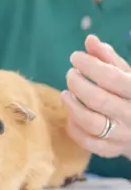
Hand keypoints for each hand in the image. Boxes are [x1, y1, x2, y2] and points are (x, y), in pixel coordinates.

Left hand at [62, 34, 130, 157]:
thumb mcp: (127, 76)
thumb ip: (108, 59)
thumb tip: (89, 40)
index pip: (112, 78)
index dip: (90, 65)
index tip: (75, 57)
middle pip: (98, 100)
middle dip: (78, 84)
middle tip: (70, 74)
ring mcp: (122, 135)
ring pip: (91, 123)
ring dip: (73, 107)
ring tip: (65, 94)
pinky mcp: (112, 150)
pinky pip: (88, 142)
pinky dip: (74, 128)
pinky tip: (70, 114)